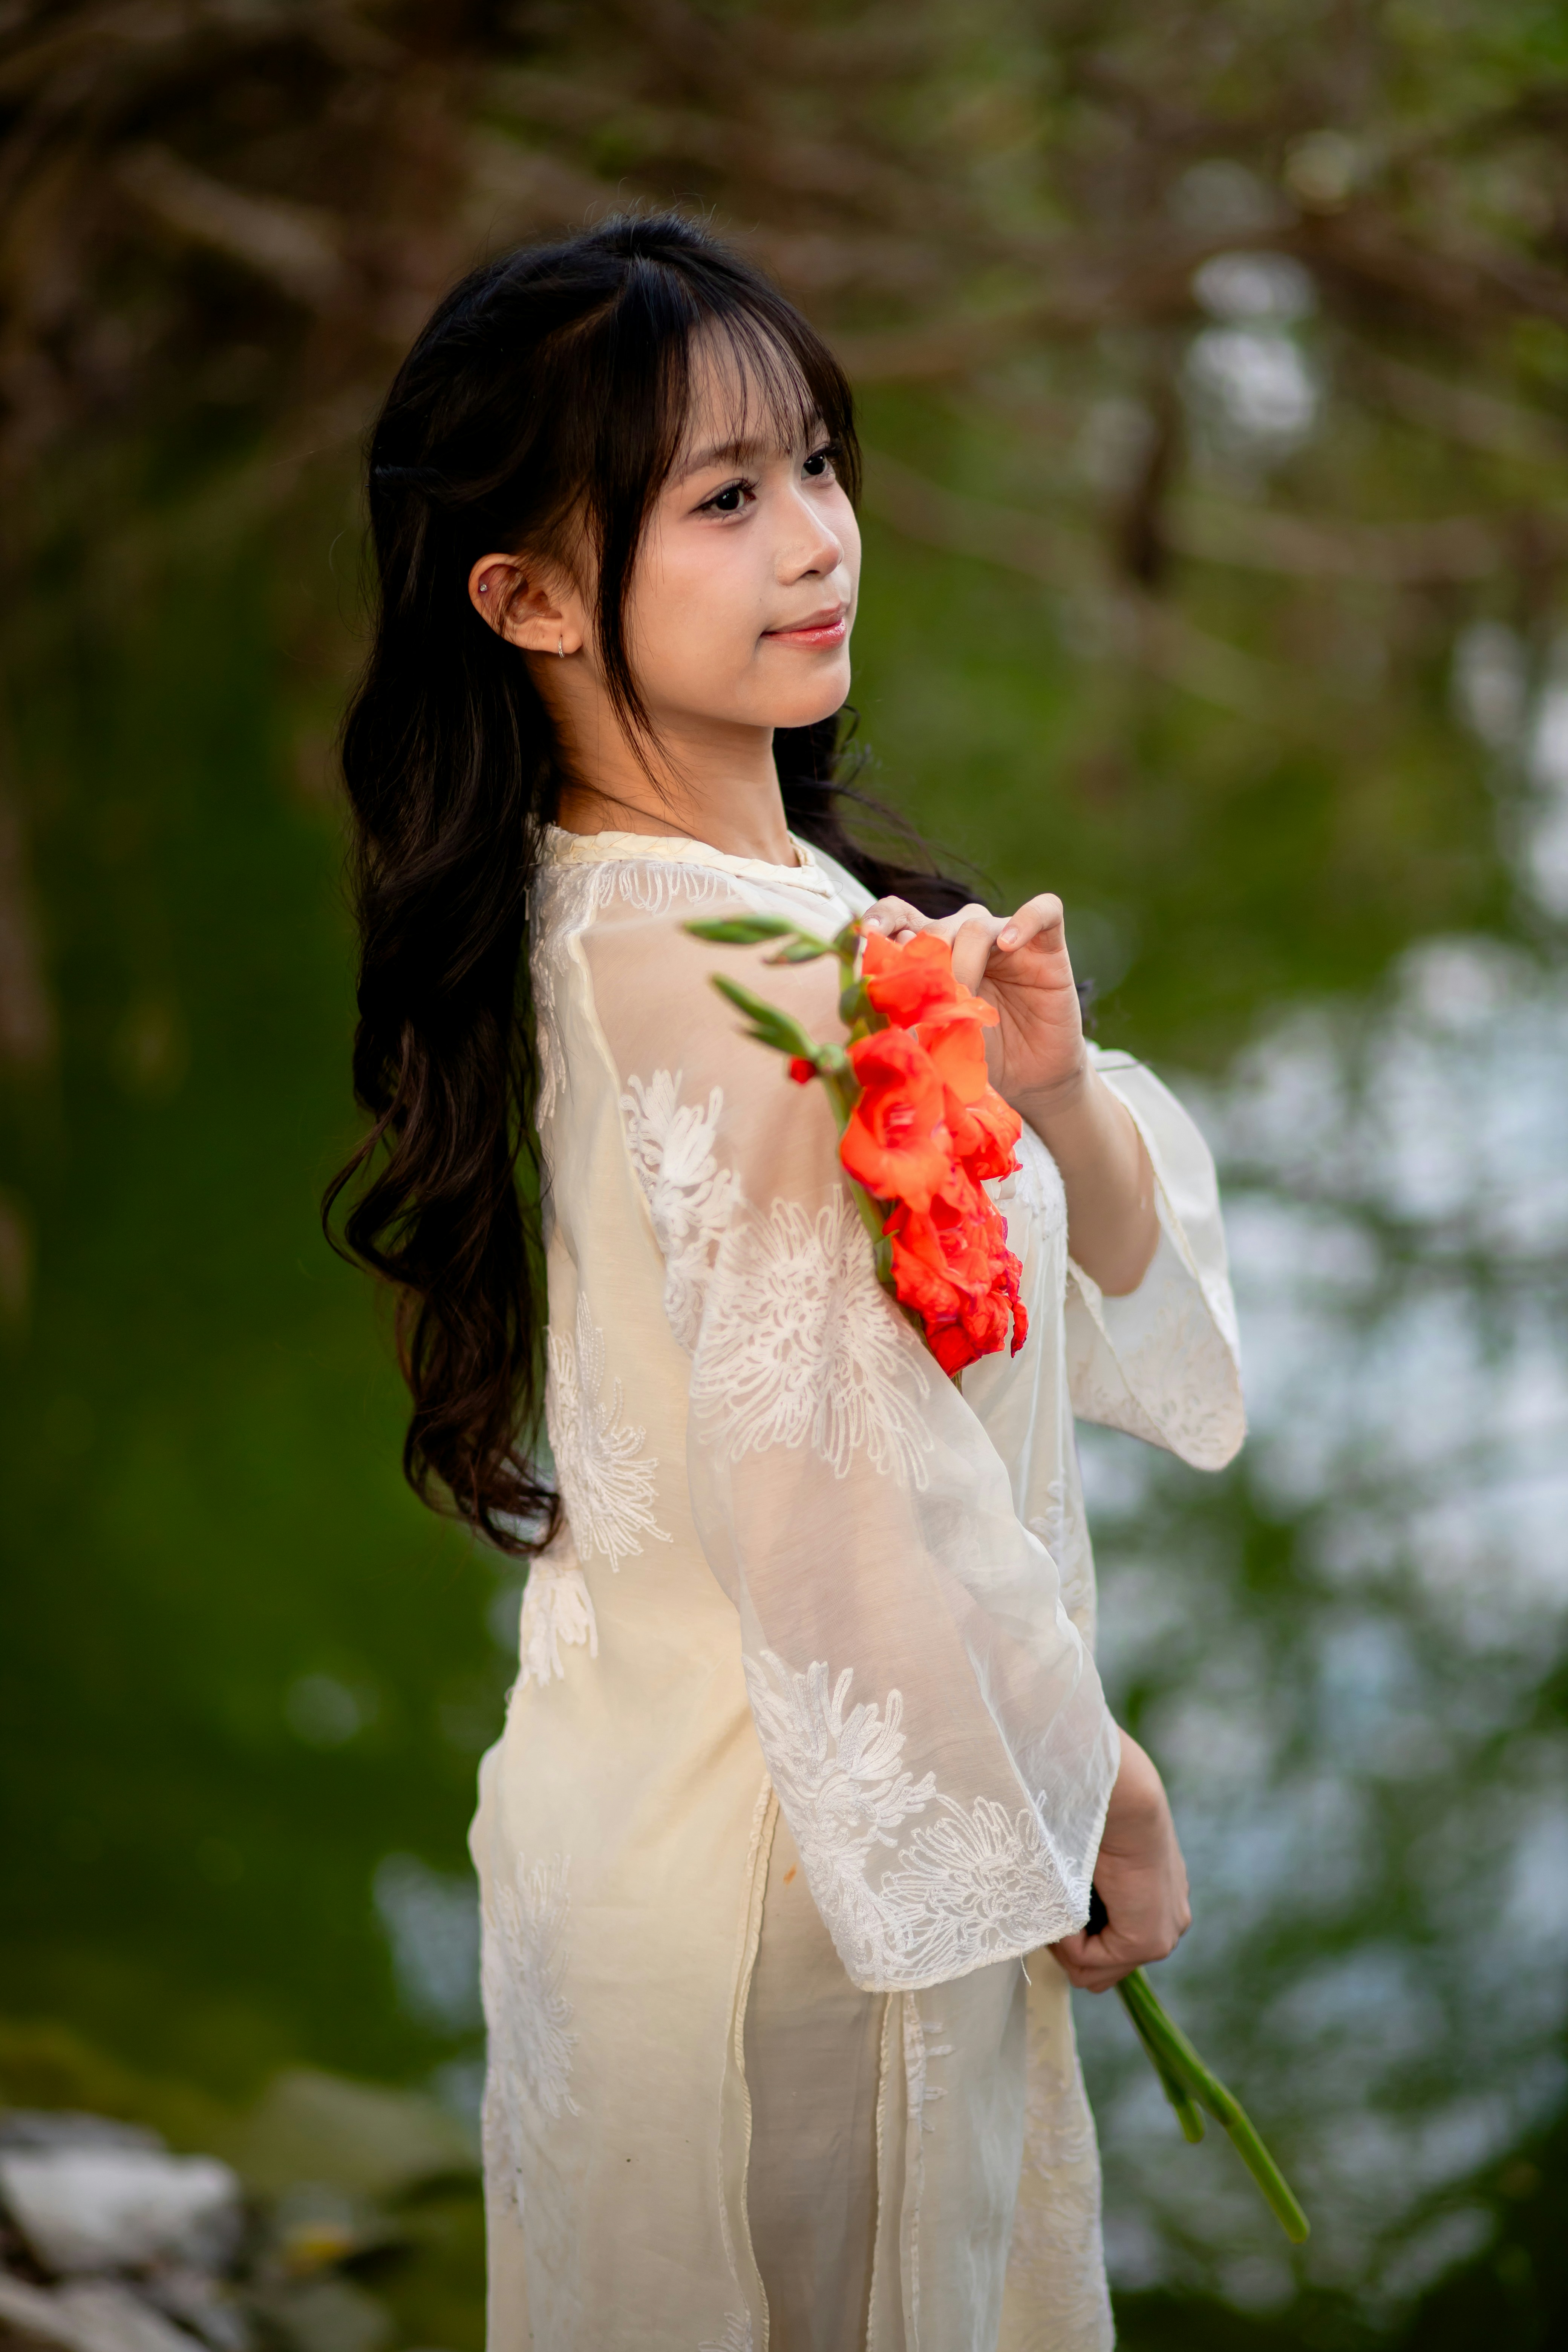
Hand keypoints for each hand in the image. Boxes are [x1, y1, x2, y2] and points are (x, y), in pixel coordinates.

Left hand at [859, 893, 1085, 1112]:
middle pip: (936, 927)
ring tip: (966, 996)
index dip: (882, 919)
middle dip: (928, 962)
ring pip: (975, 924)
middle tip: (932, 1001)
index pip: (901, 917)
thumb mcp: (936, 1035)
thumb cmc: (979, 1056)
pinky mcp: (1047, 946)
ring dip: (965, 959)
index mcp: (933, 955)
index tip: (869, 935)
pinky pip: (1043, 912)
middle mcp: (965, 938)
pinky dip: (1025, 920)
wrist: (1031, 1080)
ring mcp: (1007, 938)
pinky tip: (1009, 944)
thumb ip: (910, 1011)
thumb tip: (874, 998)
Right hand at [1049, 1729, 1190, 1992]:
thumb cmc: (1097, 1815)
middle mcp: (1168, 1925)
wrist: (1122, 1796)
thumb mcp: (1091, 1866)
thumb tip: (1056, 1925)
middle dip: (1069, 1948)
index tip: (1056, 1903)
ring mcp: (1162, 1937)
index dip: (1072, 1936)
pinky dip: (1066, 1937)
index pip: (1110, 1953)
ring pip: (1093, 1973)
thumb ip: (1084, 1899)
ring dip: (1065, 1943)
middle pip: (1103, 1972)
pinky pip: (1088, 1961)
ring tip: (1062, 1901)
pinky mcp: (1147, 1941)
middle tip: (1055, 1907)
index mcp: (1157, 1904)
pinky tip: (1071, 1898)